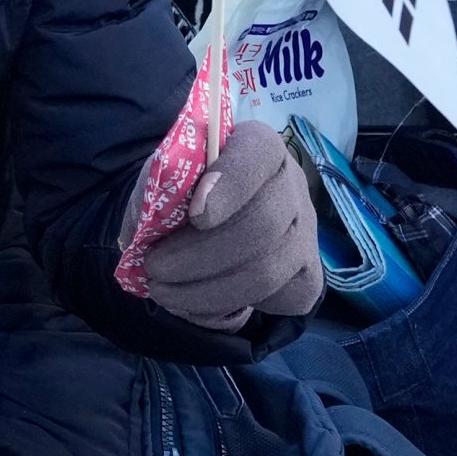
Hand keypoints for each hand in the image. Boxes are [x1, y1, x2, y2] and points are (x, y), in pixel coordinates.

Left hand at [137, 118, 323, 329]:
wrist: (204, 222)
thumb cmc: (183, 192)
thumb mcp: (165, 176)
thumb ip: (161, 188)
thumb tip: (150, 227)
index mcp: (260, 147)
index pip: (259, 152)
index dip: (229, 183)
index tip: (195, 213)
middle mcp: (292, 187)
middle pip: (262, 224)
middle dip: (199, 255)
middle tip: (154, 268)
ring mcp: (306, 234)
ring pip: (266, 272)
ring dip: (206, 290)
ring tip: (162, 291)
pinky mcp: (307, 276)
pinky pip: (277, 300)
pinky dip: (229, 308)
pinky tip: (197, 301)